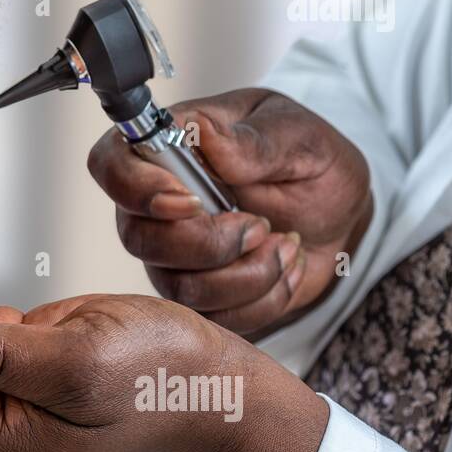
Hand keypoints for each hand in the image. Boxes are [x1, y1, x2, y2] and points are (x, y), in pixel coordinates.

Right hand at [87, 87, 372, 335]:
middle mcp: (155, 204)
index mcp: (168, 147)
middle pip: (138, 239)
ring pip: (178, 287)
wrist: (340, 214)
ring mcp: (172, 254)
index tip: (192, 203)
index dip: (137, 190)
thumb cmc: (310, 162)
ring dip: (247, 274)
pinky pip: (214, 317)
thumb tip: (204, 134)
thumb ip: (254, 141)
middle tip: (262, 225)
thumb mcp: (300, 138)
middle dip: (209, 245)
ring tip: (286, 243)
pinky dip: (265, 298)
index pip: (111, 165)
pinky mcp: (198, 294)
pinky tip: (286, 265)